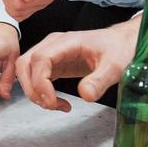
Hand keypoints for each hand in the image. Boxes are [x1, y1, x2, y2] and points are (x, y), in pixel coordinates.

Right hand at [15, 18, 138, 111]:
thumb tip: (85, 96)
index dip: (40, 82)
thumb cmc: (118, 49)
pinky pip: (37, 77)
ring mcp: (52, 53)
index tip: (51, 101)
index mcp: (66, 41)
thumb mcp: (114, 66)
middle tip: (50, 105)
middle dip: (32, 88)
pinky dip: (41, 92)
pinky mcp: (54, 63)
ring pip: (27, 71)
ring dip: (34, 91)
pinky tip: (59, 103)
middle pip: (26, 64)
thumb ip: (100, 80)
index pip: (40, 59)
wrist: (122, 42)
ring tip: (55, 105)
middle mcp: (53, 45)